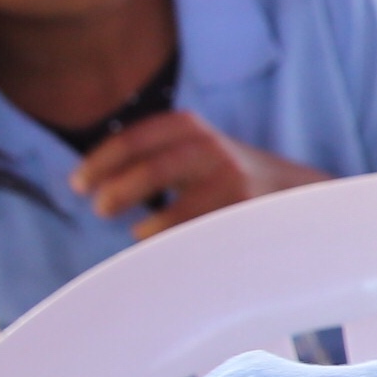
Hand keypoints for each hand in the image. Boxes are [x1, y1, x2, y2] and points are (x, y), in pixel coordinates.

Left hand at [70, 110, 327, 238]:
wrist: (298, 189)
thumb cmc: (230, 175)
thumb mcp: (195, 149)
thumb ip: (156, 155)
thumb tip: (95, 181)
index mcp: (192, 129)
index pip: (137, 138)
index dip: (102, 160)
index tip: (79, 183)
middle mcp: (212, 149)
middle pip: (154, 168)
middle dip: (119, 190)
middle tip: (100, 208)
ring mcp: (232, 182)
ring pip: (180, 207)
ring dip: (151, 225)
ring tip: (138, 233)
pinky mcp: (247, 213)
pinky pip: (203, 233)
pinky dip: (181, 243)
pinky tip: (170, 248)